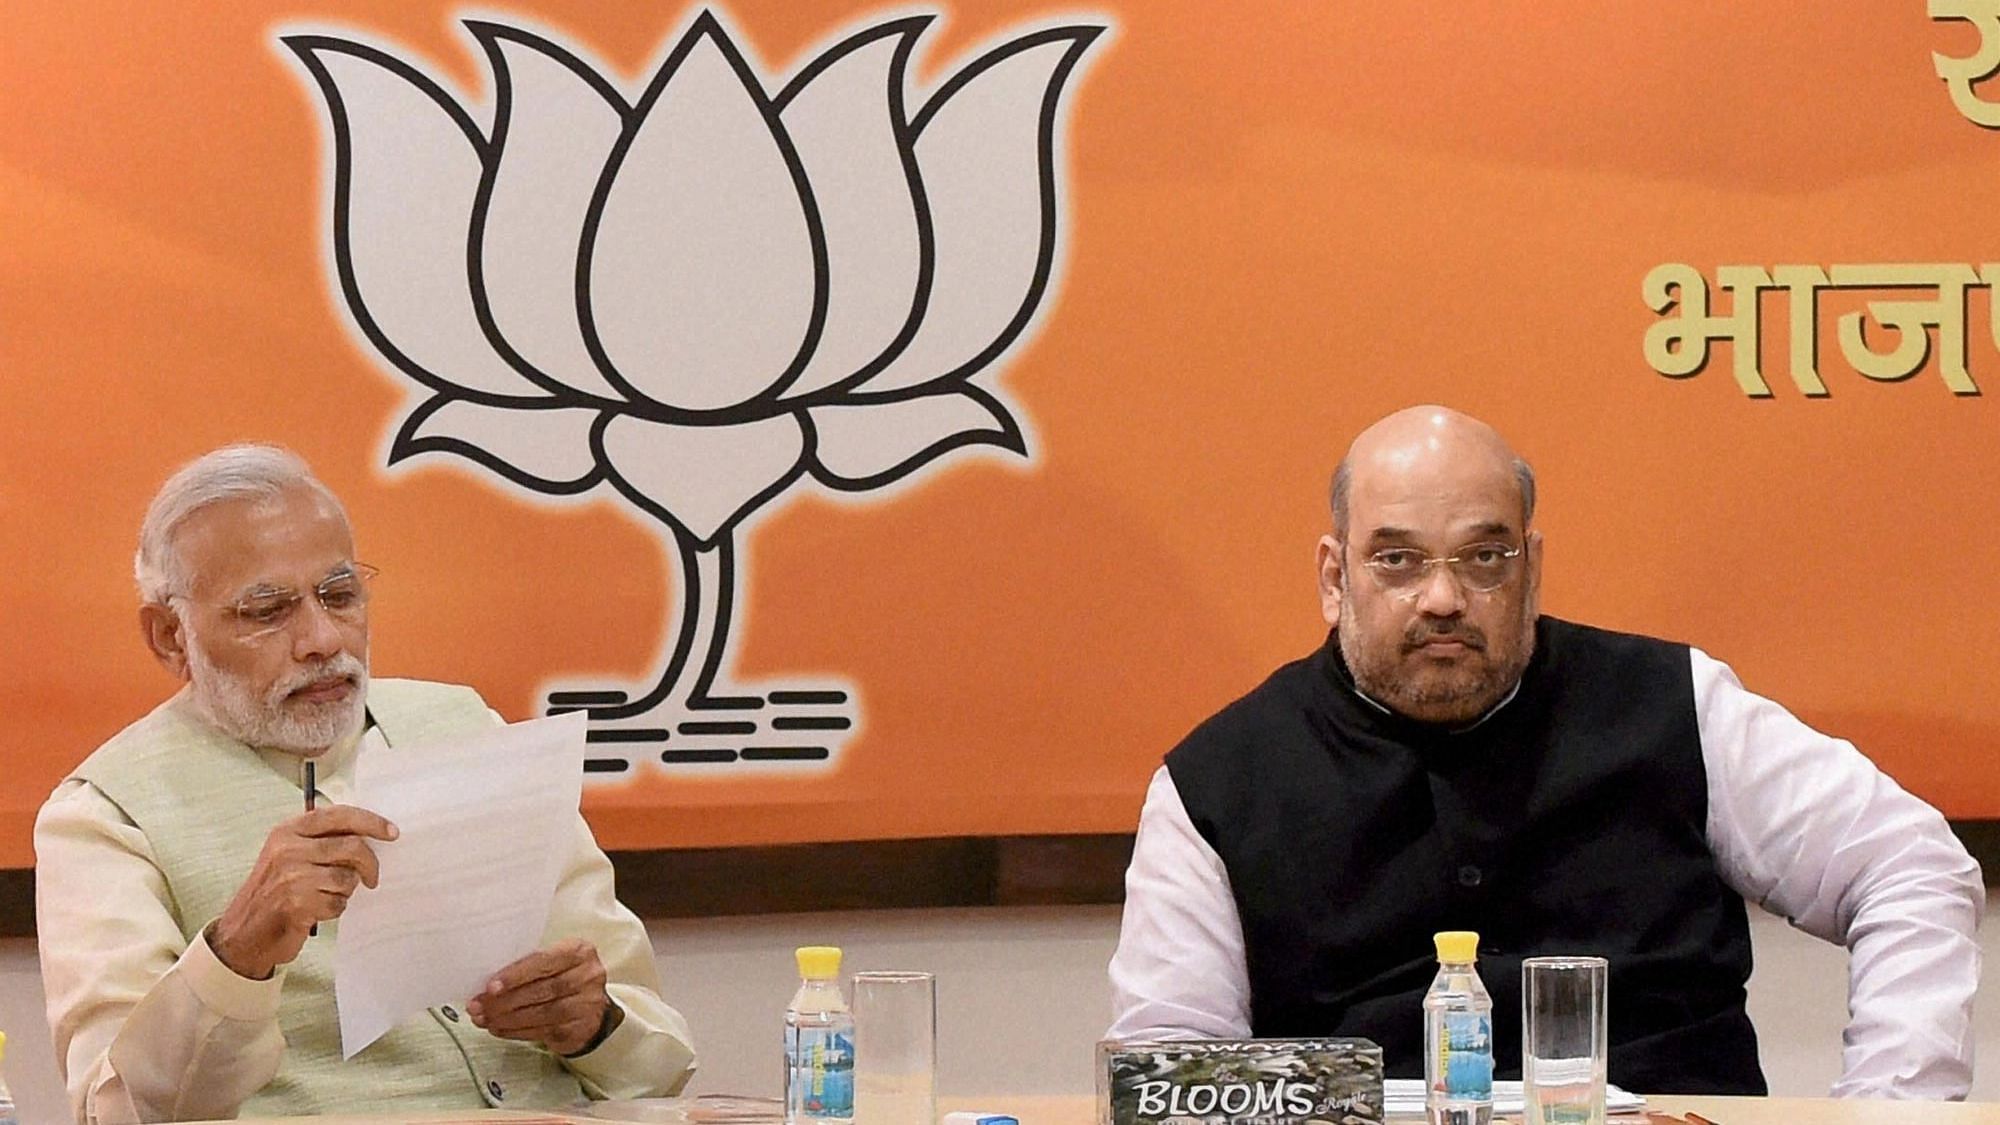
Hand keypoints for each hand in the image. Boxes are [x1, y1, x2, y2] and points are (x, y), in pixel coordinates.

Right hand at [207, 804, 397, 979]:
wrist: (243, 933)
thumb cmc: (274, 893)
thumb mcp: (288, 856)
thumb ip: (321, 841)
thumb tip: (370, 833)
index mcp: (287, 831)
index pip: (339, 815)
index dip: (371, 821)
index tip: (393, 832)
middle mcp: (287, 849)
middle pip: (352, 846)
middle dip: (370, 864)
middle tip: (372, 878)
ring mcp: (291, 876)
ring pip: (347, 878)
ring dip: (346, 891)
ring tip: (327, 896)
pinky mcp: (296, 903)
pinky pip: (338, 903)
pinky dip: (335, 910)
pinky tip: (317, 911)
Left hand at [467, 938, 620, 1055]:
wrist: (591, 1008)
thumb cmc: (562, 978)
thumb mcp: (552, 962)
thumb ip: (528, 966)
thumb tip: (486, 983)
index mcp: (579, 951)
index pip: (545, 961)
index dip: (516, 975)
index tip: (490, 987)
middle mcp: (588, 976)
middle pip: (543, 989)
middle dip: (506, 1000)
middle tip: (478, 1006)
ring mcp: (587, 1005)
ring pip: (542, 1013)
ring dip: (507, 1018)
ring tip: (484, 1019)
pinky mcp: (580, 1029)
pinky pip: (543, 1031)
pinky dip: (516, 1031)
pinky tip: (499, 1029)